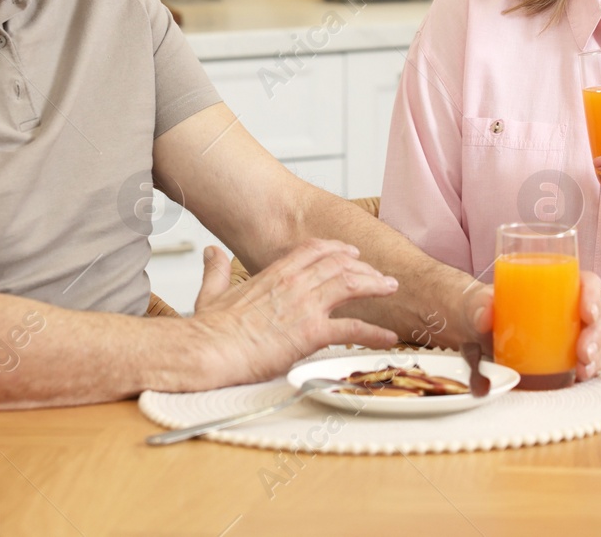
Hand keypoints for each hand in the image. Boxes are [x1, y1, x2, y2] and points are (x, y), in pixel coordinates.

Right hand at [187, 239, 399, 385]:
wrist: (210, 350)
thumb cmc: (210, 330)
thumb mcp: (212, 293)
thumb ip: (216, 271)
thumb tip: (211, 253)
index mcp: (274, 274)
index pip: (313, 250)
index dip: (336, 249)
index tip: (350, 253)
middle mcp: (294, 283)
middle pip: (339, 264)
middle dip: (363, 267)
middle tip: (379, 275)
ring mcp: (305, 306)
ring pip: (350, 285)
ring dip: (375, 286)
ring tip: (391, 289)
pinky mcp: (312, 333)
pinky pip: (353, 329)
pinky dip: (374, 333)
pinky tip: (388, 337)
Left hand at [465, 271, 600, 381]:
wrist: (470, 331)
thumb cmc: (478, 308)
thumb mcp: (474, 302)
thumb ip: (478, 304)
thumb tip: (484, 316)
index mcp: (553, 285)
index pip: (586, 281)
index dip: (593, 294)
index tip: (586, 312)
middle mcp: (566, 307)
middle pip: (597, 314)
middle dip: (596, 333)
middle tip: (583, 351)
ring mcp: (567, 332)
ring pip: (596, 339)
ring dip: (596, 355)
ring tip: (582, 369)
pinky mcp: (563, 355)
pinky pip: (586, 360)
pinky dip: (588, 369)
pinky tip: (580, 376)